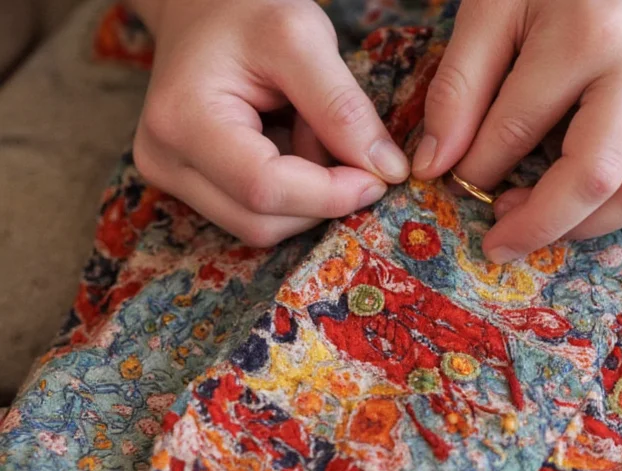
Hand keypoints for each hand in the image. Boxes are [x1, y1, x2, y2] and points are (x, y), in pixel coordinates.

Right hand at [131, 0, 409, 246]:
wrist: (201, 7)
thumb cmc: (247, 10)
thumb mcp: (302, 38)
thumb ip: (343, 107)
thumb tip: (387, 172)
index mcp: (182, 121)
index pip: (264, 189)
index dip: (331, 194)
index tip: (380, 176)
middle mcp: (164, 162)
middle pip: (262, 222)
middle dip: (319, 196)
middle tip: (336, 140)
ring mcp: (172, 179)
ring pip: (261, 227)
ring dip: (306, 196)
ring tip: (306, 131)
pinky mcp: (190, 188)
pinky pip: (255, 215)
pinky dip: (291, 193)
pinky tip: (289, 144)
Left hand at [412, 0, 621, 262]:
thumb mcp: (497, 6)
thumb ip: (460, 86)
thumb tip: (433, 167)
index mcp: (588, 31)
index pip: (517, 130)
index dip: (476, 171)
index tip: (456, 180)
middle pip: (595, 178)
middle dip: (537, 226)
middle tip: (500, 239)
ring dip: (589, 227)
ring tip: (547, 218)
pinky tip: (606, 209)